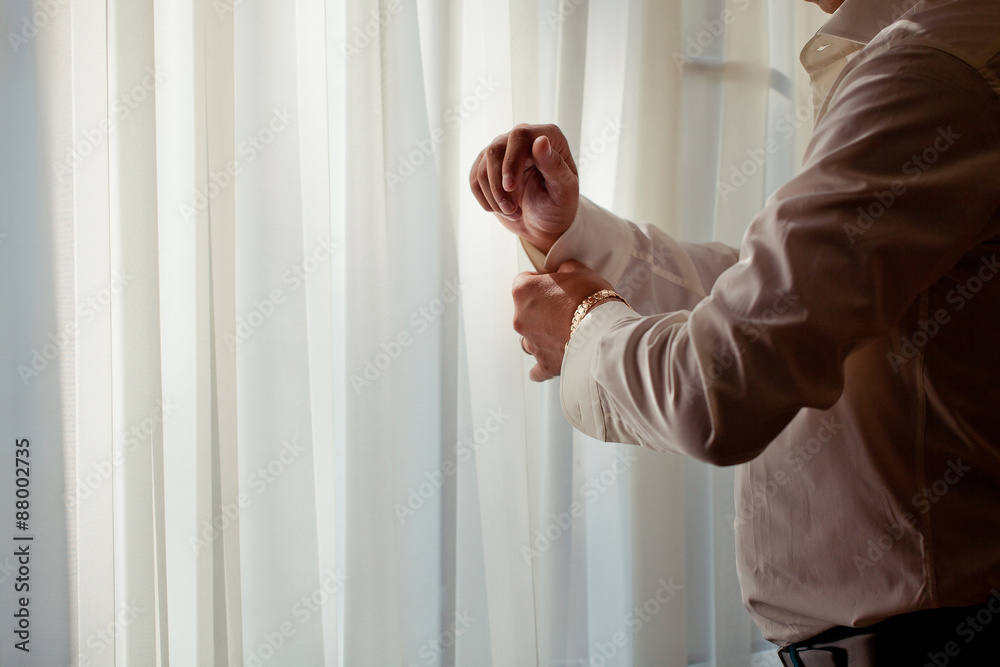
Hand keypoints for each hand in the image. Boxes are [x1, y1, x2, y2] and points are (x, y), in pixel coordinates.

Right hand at [469, 124, 578, 252]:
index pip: (519, 136)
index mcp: (548, 136)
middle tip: (510, 210)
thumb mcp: (564, 190)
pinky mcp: (487, 165)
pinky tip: (501, 210)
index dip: (511, 160)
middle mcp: (523, 138)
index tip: (510, 187)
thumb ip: (555, 166)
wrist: (544, 222)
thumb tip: (541, 140)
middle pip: (495, 150)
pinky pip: (475, 180)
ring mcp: (503, 150)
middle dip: (499, 186)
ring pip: (483, 168)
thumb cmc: (559, 205)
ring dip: (494, 197)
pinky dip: (486, 200)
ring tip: (513, 213)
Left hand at [513, 260, 613, 381]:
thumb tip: (563, 271)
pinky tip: (550, 360)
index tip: (553, 284)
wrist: (604, 331)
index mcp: (523, 292)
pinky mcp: (544, 363)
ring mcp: (531, 342)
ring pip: (531, 336)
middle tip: (566, 306)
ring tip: (565, 331)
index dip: (540, 281)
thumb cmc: (592, 299)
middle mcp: (521, 318)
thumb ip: (564, 268)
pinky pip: (537, 369)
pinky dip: (543, 364)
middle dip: (542, 307)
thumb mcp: (579, 269)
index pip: (523, 281)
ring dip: (543, 333)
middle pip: (526, 310)